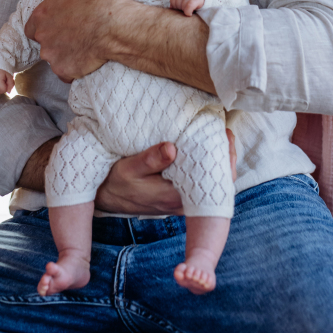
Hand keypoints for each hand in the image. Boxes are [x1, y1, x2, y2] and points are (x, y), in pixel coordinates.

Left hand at [25, 0, 126, 81]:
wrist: (112, 25)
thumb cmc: (95, 0)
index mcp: (41, 15)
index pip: (32, 27)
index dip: (45, 27)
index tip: (59, 26)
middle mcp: (42, 36)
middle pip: (44, 43)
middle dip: (56, 41)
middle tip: (75, 35)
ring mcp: (51, 55)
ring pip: (54, 58)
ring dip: (65, 55)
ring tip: (84, 46)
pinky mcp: (63, 69)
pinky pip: (66, 73)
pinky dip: (74, 68)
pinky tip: (87, 58)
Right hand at [95, 129, 237, 214]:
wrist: (106, 197)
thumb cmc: (117, 182)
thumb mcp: (129, 168)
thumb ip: (149, 159)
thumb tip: (171, 148)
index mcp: (174, 196)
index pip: (212, 184)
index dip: (224, 160)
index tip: (225, 135)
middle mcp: (182, 202)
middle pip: (216, 183)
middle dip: (224, 156)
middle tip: (225, 130)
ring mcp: (181, 200)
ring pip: (209, 182)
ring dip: (216, 160)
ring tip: (220, 135)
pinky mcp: (178, 196)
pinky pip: (199, 182)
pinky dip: (205, 165)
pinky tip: (206, 147)